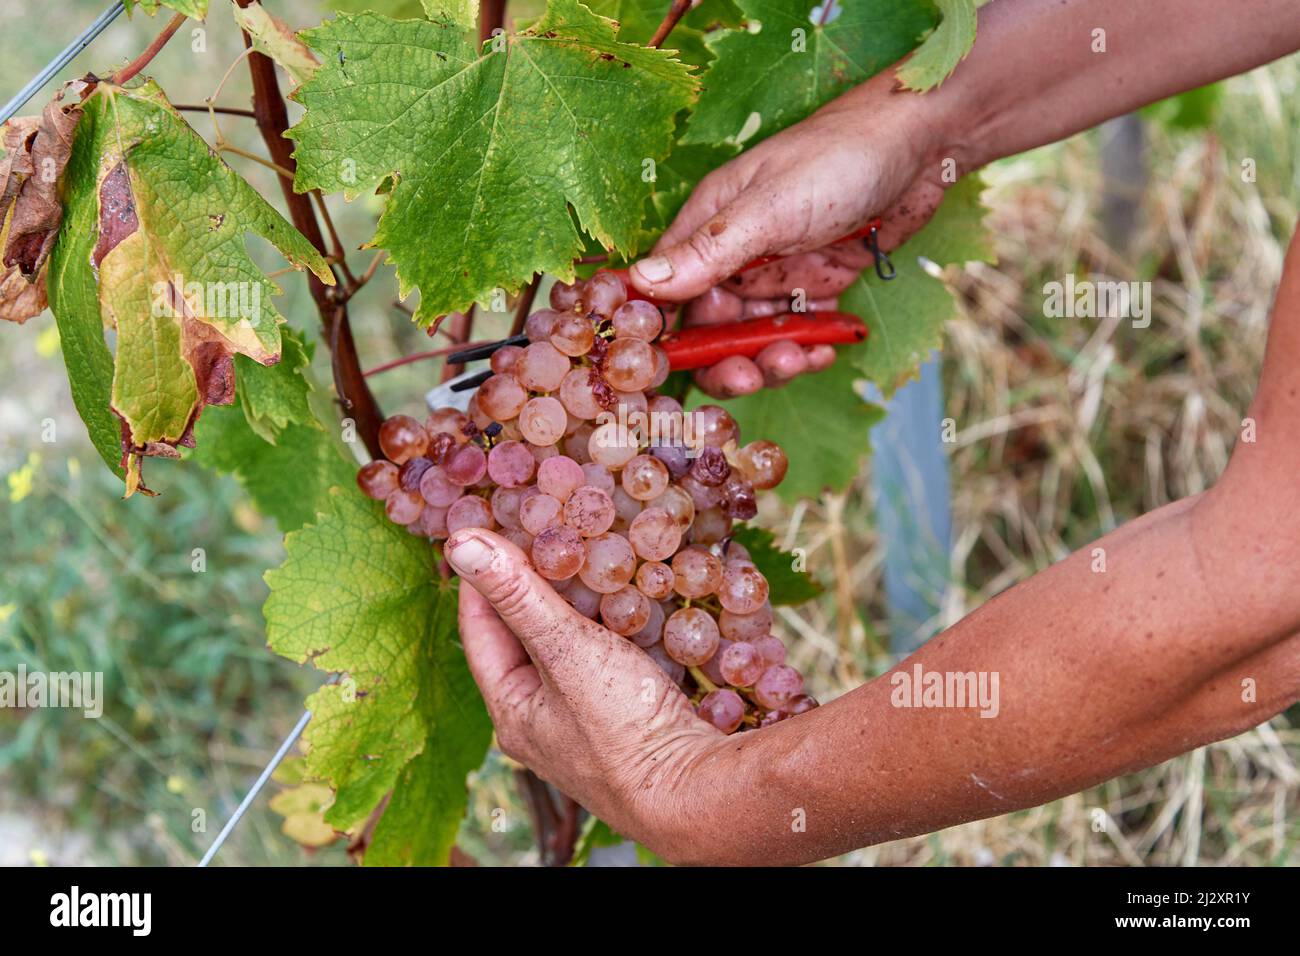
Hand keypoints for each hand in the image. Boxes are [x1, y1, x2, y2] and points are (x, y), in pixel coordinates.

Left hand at [445, 527, 732, 862]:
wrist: (697, 789)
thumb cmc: (622, 727)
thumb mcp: (565, 651)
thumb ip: (518, 596)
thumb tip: (459, 544)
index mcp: (511, 708)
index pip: (478, 626)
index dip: (484, 573)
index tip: (496, 525)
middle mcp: (542, 718)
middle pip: (527, 633)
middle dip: (538, 581)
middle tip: (549, 529)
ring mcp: (588, 718)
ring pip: (573, 643)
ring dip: (582, 600)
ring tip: (590, 549)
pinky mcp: (629, 713)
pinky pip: (612, 656)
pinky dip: (616, 622)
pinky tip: (633, 592)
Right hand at [631, 75, 949, 396]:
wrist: (921, 146)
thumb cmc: (839, 158)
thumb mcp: (770, 207)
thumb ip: (709, 249)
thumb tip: (641, 282)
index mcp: (708, 225)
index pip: (665, 290)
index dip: (663, 334)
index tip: (674, 368)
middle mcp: (734, 254)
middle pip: (709, 328)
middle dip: (724, 360)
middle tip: (750, 378)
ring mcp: (775, 273)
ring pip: (753, 338)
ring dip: (770, 361)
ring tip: (799, 359)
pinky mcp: (815, 285)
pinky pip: (797, 333)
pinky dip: (806, 351)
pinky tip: (824, 352)